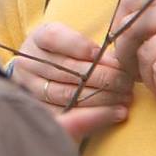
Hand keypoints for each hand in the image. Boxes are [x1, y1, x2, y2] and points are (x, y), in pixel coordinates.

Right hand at [12, 20, 132, 142]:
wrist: (42, 74)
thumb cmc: (66, 54)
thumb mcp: (72, 40)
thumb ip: (88, 47)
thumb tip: (117, 61)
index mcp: (38, 39)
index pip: (54, 38)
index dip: (78, 46)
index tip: (101, 54)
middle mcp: (29, 64)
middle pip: (65, 70)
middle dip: (101, 76)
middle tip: (126, 80)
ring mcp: (31, 89)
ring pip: (67, 94)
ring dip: (101, 97)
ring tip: (125, 97)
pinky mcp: (39, 112)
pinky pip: (68, 117)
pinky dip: (94, 116)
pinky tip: (115, 113)